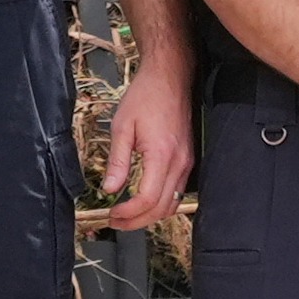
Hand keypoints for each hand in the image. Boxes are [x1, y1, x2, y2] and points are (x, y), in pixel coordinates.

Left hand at [98, 57, 194, 230]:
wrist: (170, 77)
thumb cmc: (145, 96)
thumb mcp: (122, 126)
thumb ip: (117, 161)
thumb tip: (109, 189)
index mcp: (162, 156)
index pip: (148, 199)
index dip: (128, 213)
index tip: (111, 213)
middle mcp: (180, 163)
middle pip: (162, 208)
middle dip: (137, 221)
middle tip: (115, 221)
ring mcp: (187, 162)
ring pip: (172, 203)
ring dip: (150, 215)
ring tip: (126, 214)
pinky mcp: (188, 159)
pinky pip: (178, 192)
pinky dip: (161, 203)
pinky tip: (144, 201)